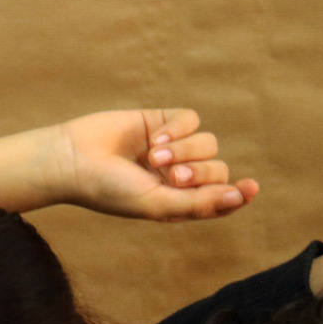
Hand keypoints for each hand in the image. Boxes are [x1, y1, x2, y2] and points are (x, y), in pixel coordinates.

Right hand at [0, 109, 256, 220]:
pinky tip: (153, 137)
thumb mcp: (154, 204)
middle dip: (198, 171)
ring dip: (185, 150)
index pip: (219, 198)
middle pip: (217, 169)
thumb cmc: (107, 190)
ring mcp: (171, 148)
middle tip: (170, 175)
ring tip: (153, 155)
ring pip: (207, 143)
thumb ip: (196, 204)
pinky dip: (177, 128)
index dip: (237, 194)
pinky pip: (191, 119)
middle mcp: (176, 176)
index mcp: (175, 202)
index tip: (250, 187)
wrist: (72, 160)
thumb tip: (238, 196)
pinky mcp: (161, 121)